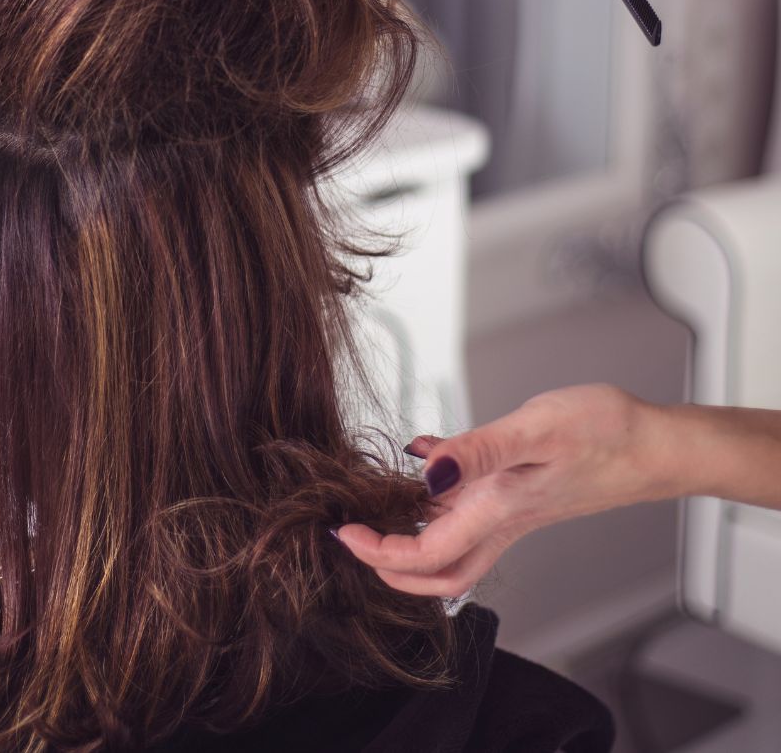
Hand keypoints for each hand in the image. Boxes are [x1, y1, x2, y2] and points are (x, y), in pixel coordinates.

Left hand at [335, 384, 672, 596]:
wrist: (657, 445)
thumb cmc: (605, 434)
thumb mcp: (535, 429)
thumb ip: (477, 450)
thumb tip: (424, 468)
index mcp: (496, 511)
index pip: (424, 556)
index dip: (378, 552)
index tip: (344, 531)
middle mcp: (500, 521)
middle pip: (438, 574)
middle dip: (391, 570)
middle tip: (355, 541)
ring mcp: (511, 513)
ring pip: (453, 549)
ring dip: (411, 542)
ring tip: (376, 513)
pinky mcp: (520, 496)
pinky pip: (470, 514)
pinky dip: (438, 503)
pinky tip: (425, 464)